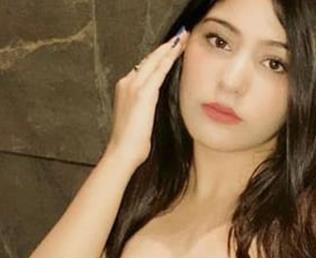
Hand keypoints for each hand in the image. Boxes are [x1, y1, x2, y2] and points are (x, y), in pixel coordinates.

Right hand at [105, 27, 189, 169]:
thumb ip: (147, 108)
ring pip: (154, 61)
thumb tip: (157, 108)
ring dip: (169, 49)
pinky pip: (158, 71)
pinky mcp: (142, 93)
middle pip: (149, 59)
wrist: (122, 151)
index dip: (158, 58)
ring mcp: (133, 86)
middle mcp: (127, 83)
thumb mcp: (141, 120)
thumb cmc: (132, 143)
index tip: (171, 49)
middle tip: (181, 37)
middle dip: (166, 48)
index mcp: (126, 89)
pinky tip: (178, 51)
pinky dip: (168, 59)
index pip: (144, 68)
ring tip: (183, 40)